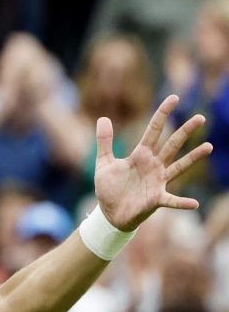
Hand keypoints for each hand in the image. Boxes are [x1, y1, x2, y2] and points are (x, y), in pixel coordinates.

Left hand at [94, 95, 210, 231]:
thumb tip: (103, 118)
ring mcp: (158, 182)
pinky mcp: (156, 199)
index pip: (154, 130)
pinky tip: (194, 203)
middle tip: (200, 117)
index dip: (162, 114)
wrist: (109, 213)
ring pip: (178, 166)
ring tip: (208, 146)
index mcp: (141, 155)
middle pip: (172, 144)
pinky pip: (171, 200)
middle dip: (185, 131)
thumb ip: (104, 142)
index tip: (174, 97)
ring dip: (193, 158)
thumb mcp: (103, 163)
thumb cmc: (109, 188)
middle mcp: (154, 165)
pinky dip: (182, 202)